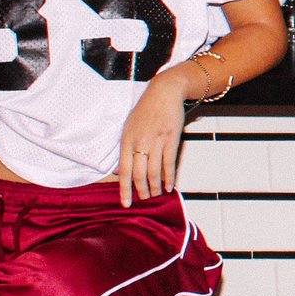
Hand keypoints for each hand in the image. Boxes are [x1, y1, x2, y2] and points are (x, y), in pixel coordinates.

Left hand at [115, 71, 192, 206]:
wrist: (164, 92)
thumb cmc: (145, 110)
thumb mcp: (129, 127)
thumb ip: (127, 147)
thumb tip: (123, 170)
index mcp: (126, 140)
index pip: (124, 171)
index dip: (125, 189)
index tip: (126, 203)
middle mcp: (140, 142)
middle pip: (139, 174)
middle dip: (141, 191)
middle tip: (145, 201)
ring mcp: (156, 141)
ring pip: (154, 171)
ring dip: (155, 187)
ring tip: (156, 195)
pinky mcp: (171, 138)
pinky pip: (169, 162)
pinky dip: (169, 176)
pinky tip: (169, 185)